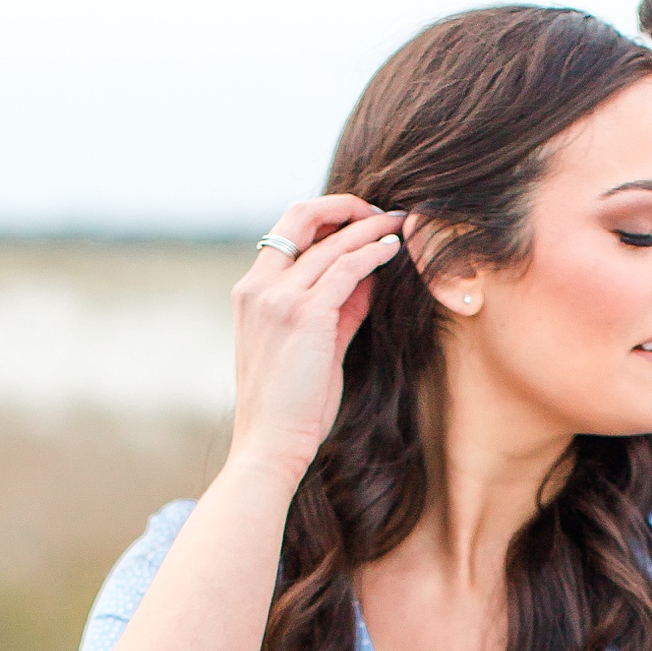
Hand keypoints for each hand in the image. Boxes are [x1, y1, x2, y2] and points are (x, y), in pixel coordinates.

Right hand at [228, 196, 405, 485]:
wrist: (270, 444)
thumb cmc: (290, 407)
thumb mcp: (313, 348)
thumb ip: (338, 310)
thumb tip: (368, 278)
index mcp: (251, 292)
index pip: (286, 232)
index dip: (324, 217)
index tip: (358, 221)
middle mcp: (259, 287)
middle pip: (301, 217)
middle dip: (344, 206)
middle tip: (380, 211)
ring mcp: (279, 298)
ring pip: (331, 241)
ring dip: (369, 227)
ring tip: (399, 224)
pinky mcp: (306, 315)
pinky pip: (346, 267)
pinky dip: (372, 252)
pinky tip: (392, 250)